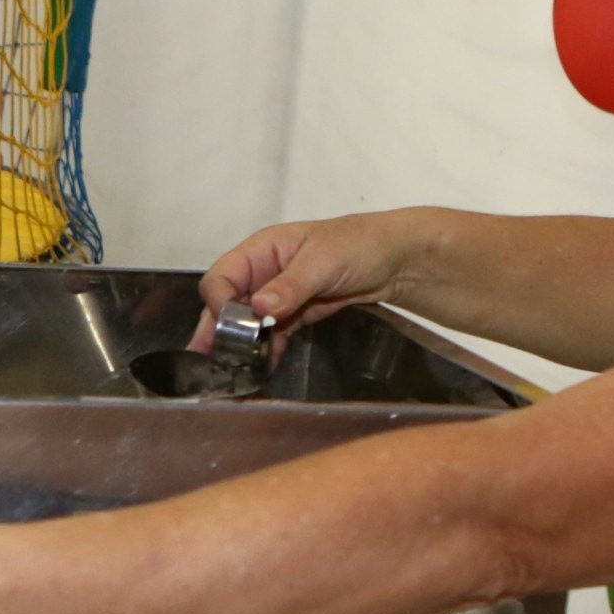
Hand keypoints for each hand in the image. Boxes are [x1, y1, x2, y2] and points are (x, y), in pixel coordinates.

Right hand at [195, 213, 419, 347]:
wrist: (398, 259)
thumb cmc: (360, 245)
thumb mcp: (324, 262)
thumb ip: (290, 285)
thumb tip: (258, 307)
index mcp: (262, 250)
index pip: (222, 277)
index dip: (219, 302)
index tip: (230, 328)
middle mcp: (263, 272)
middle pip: (228, 302)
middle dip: (221, 328)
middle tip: (216, 358)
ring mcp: (278, 295)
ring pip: (247, 322)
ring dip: (242, 343)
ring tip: (237, 368)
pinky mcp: (295, 313)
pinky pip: (271, 333)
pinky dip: (266, 348)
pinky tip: (266, 363)